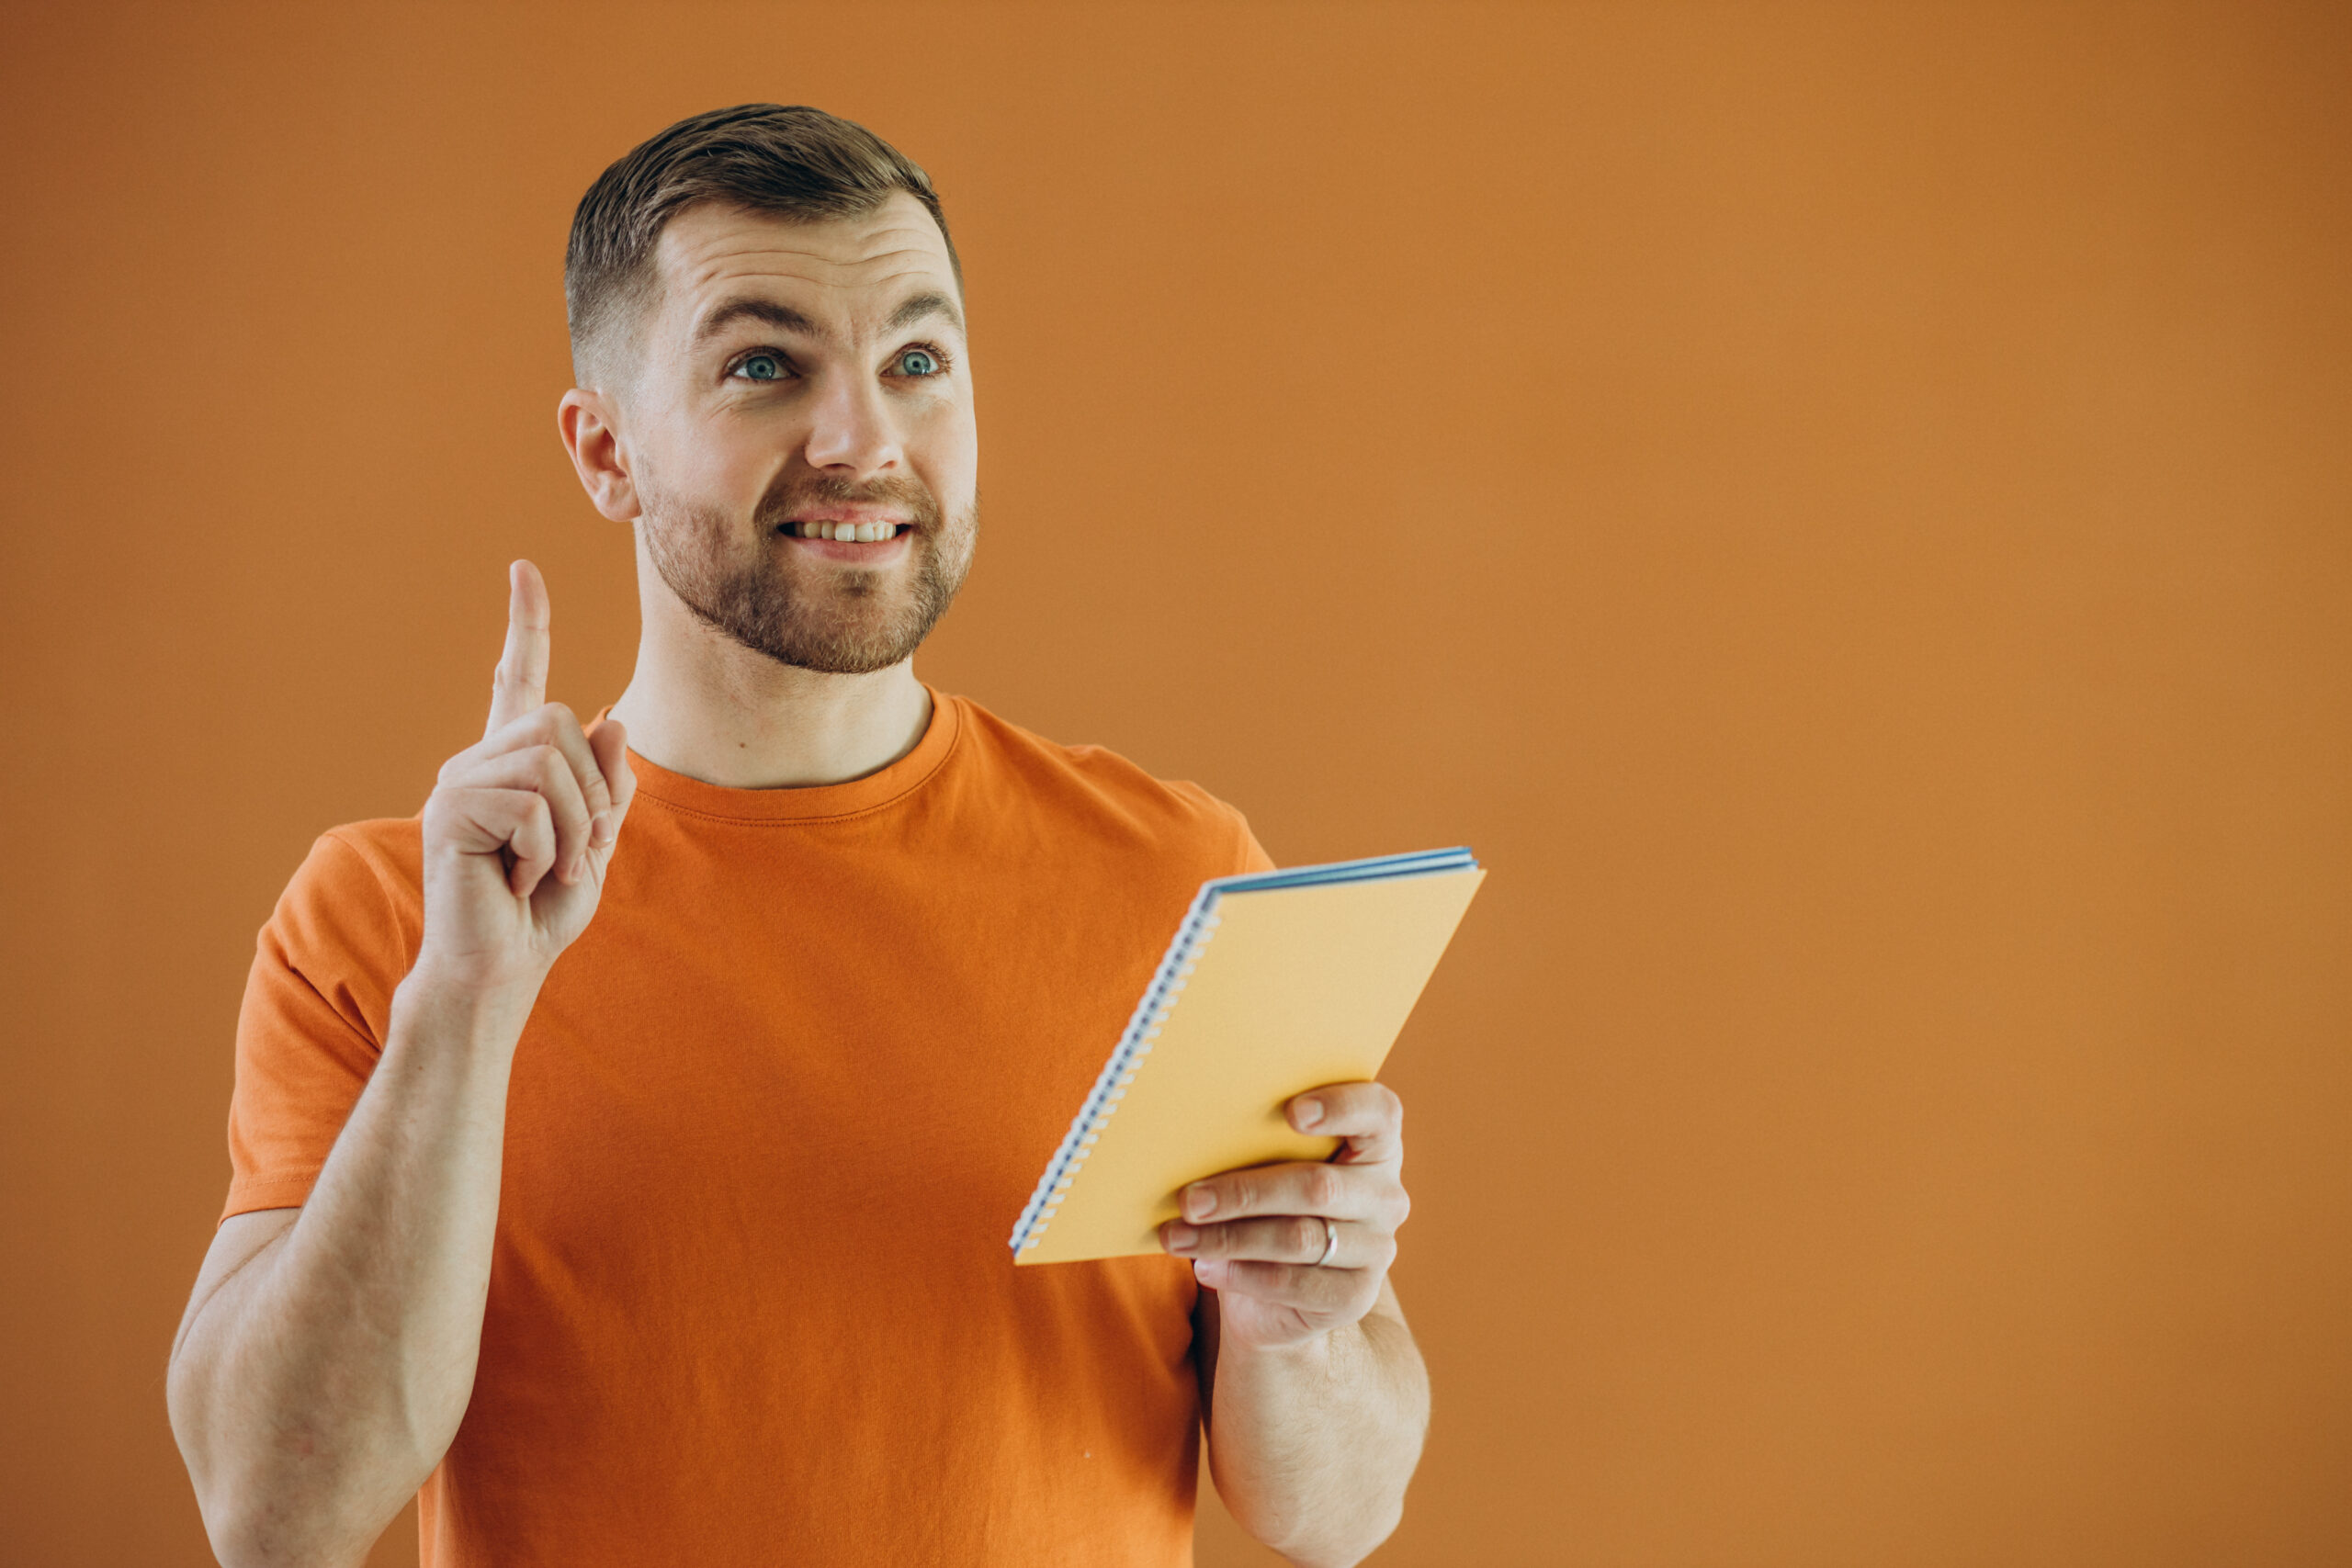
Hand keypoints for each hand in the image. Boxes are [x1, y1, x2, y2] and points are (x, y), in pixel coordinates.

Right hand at [414, 560, 636, 995]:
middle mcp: (477, 761)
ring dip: (572, 826)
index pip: (518, 680)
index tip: (524, 571)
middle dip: (592, 794)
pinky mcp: (448, 810)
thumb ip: (608, 786)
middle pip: (560, 723)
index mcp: (511, 765)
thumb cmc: (542, 911)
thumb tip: (609, 719)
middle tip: (573, 851)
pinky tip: (516, 877)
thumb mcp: (596, 842)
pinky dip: (546, 848)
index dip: (526, 625)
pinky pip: (532, 804)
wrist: (502, 968)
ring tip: (542, 867)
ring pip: (550, 762)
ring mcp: (456, 782)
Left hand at [1160, 1081, 1409, 1351]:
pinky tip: (1206, 1267)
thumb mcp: (1266, 1170)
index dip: (1341, 1106)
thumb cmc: (1266, 1209)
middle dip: (1245, 1192)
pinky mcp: (1356, 1295)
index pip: (1379, 1112)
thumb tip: (1193, 1138)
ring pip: (1298, 1237)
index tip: (1291, 1111)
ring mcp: (1377, 1248)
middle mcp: (1384, 1195)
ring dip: (1229, 1237)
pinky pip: (1294, 1282)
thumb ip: (1254, 1148)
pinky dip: (1242, 1274)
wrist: (1276, 1297)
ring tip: (1177, 1237)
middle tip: (1188, 1200)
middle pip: (1318, 1186)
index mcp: (1374, 1145)